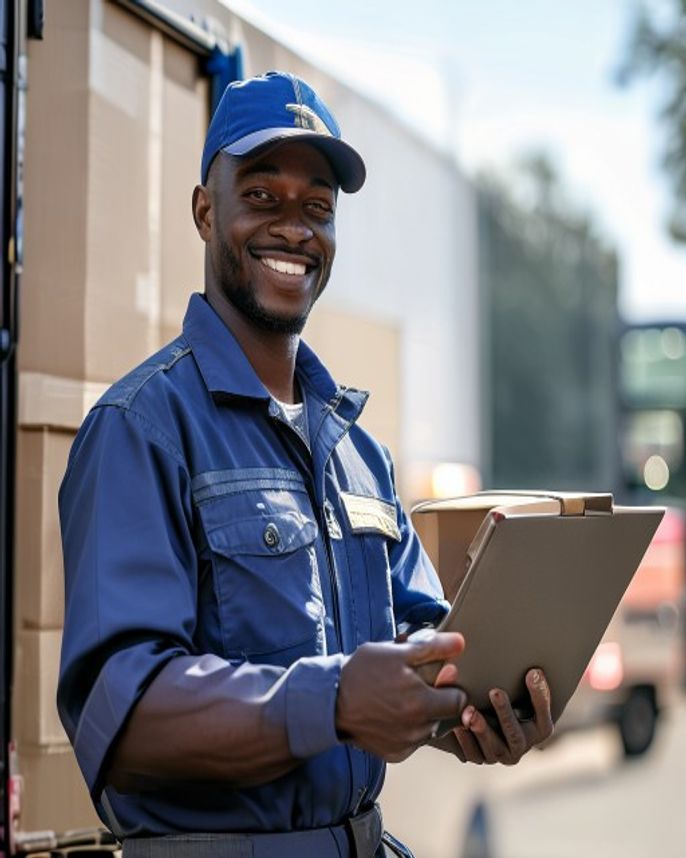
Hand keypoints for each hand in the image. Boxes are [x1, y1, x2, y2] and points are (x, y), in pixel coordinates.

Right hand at [336, 632, 466, 761]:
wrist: (330, 703)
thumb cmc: (362, 673)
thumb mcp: (395, 652)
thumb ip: (432, 648)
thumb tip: (460, 642)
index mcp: (422, 703)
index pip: (459, 700)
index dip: (450, 686)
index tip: (436, 678)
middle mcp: (418, 729)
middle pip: (445, 715)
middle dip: (436, 699)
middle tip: (413, 686)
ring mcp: (407, 744)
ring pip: (429, 728)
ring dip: (422, 714)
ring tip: (398, 698)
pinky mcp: (395, 754)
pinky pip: (413, 741)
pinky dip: (407, 728)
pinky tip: (391, 714)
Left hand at [450, 668, 552, 764]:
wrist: (479, 715)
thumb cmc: (504, 695)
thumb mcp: (517, 690)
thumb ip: (524, 683)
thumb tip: (533, 670)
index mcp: (536, 730)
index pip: (543, 718)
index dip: (540, 697)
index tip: (532, 672)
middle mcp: (519, 746)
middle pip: (515, 736)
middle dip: (505, 713)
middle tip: (495, 692)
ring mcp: (498, 754)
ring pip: (493, 748)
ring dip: (482, 729)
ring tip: (470, 711)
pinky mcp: (478, 756)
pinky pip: (470, 753)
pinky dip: (463, 738)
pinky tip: (456, 724)